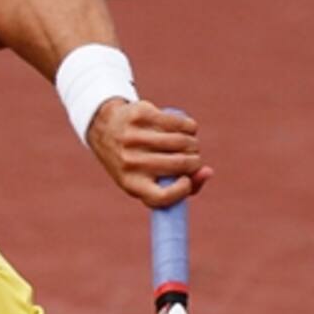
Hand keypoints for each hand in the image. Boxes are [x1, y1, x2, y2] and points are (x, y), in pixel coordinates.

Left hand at [87, 99, 213, 207]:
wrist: (105, 128)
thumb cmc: (136, 161)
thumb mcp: (149, 179)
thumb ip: (183, 185)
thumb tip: (208, 172)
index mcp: (131, 183)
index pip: (161, 197)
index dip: (182, 191)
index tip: (186, 181)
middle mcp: (129, 161)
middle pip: (180, 164)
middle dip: (195, 160)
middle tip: (193, 157)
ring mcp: (133, 137)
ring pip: (182, 141)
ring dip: (193, 143)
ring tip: (190, 144)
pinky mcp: (140, 116)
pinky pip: (179, 123)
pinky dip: (189, 127)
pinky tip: (187, 129)